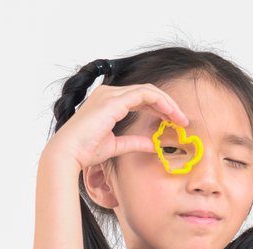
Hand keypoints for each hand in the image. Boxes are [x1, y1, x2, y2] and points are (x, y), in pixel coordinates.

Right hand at [45, 84, 188, 170]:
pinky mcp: (114, 100)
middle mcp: (109, 93)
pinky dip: (161, 102)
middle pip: (147, 92)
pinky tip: (171, 114)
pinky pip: (145, 95)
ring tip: (181, 119)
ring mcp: (110, 94)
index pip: (141, 98)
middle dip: (168, 105)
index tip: (175, 122)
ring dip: (168, 103)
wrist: (69, 153)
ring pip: (149, 91)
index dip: (160, 108)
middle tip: (183, 120)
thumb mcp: (117, 146)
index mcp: (108, 102)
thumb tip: (153, 145)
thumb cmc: (86, 151)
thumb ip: (135, 142)